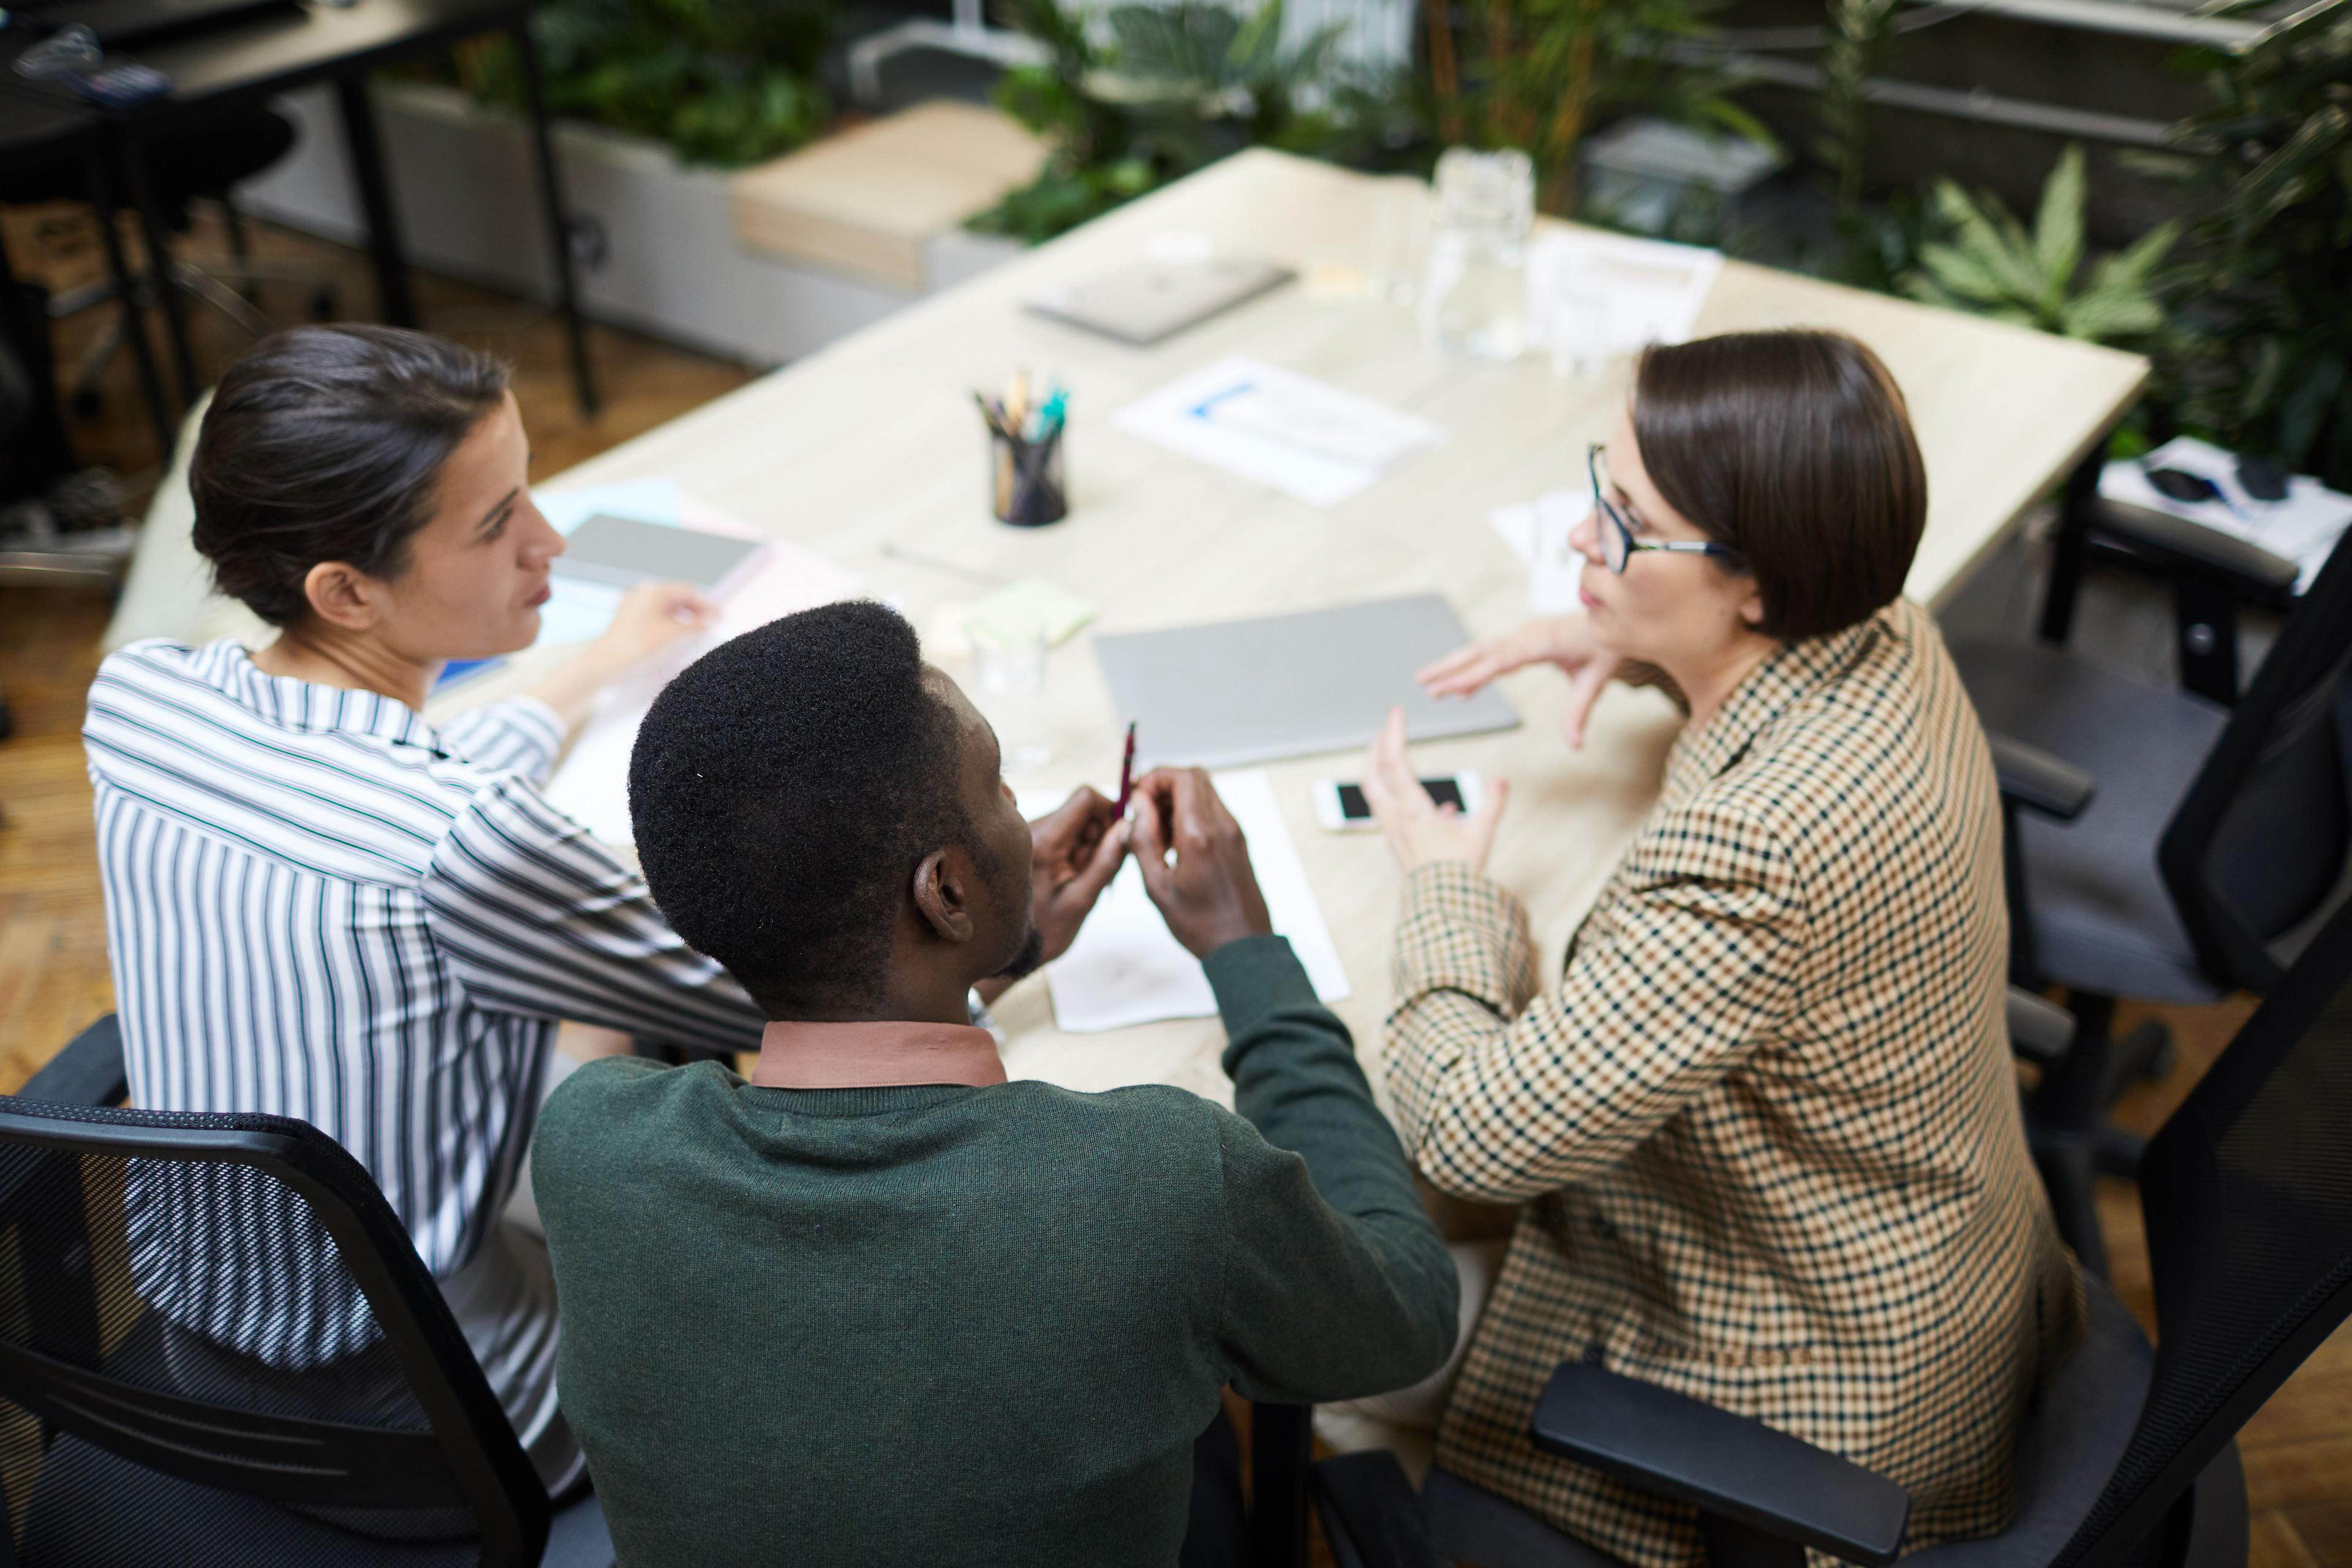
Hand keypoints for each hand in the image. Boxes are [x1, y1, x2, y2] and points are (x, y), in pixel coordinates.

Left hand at [588, 580, 714, 673]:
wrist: (608, 662)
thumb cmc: (640, 646)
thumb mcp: (675, 634)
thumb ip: (697, 623)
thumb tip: (712, 617)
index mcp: (654, 589)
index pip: (688, 591)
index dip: (706, 604)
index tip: (719, 616)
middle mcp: (642, 592)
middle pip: (676, 597)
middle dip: (694, 610)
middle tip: (709, 625)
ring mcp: (633, 604)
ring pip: (665, 606)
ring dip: (682, 617)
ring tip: (695, 633)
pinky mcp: (628, 617)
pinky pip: (654, 615)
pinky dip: (668, 622)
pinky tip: (675, 636)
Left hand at [1026, 785, 1130, 966]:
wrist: (1009, 950)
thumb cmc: (1045, 932)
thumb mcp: (1083, 900)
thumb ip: (1107, 862)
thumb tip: (1129, 828)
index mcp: (1044, 842)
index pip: (1085, 798)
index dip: (1109, 810)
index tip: (1118, 838)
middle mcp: (1032, 830)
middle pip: (1081, 809)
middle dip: (1099, 834)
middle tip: (1097, 870)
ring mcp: (1030, 835)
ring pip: (1074, 821)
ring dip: (1088, 845)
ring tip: (1082, 877)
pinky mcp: (1031, 843)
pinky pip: (1063, 834)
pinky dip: (1076, 851)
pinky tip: (1070, 876)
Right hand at [1127, 768, 1271, 959]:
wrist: (1242, 947)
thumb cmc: (1200, 924)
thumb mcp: (1157, 887)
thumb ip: (1143, 840)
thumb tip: (1137, 805)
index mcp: (1201, 835)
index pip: (1182, 778)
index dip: (1155, 778)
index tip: (1137, 796)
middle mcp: (1223, 826)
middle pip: (1195, 778)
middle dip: (1165, 785)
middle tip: (1144, 810)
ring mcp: (1234, 833)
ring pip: (1205, 793)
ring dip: (1177, 800)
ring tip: (1156, 831)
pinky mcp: (1237, 842)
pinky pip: (1212, 812)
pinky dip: (1191, 814)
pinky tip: (1175, 843)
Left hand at [1361, 708, 1509, 873]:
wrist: (1440, 908)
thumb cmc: (1458, 873)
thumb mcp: (1481, 834)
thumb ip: (1492, 804)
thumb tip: (1502, 780)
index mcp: (1413, 809)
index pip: (1395, 761)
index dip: (1393, 733)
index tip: (1395, 712)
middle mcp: (1395, 818)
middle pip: (1372, 774)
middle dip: (1375, 748)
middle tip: (1383, 731)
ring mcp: (1392, 831)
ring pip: (1375, 793)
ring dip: (1379, 771)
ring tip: (1391, 758)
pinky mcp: (1396, 843)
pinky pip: (1390, 813)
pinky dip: (1399, 798)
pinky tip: (1434, 807)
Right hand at [1417, 613, 1622, 747]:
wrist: (1612, 618)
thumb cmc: (1604, 647)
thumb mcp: (1596, 680)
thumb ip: (1579, 713)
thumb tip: (1575, 746)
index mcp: (1540, 642)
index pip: (1499, 661)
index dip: (1472, 675)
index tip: (1448, 689)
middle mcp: (1525, 636)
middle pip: (1480, 652)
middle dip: (1449, 667)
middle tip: (1421, 683)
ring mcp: (1522, 636)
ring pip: (1481, 651)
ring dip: (1453, 665)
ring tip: (1426, 682)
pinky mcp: (1522, 641)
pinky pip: (1492, 656)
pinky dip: (1474, 670)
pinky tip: (1461, 690)